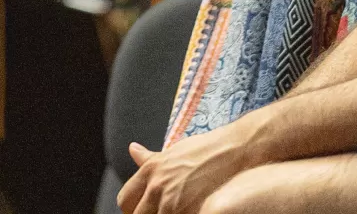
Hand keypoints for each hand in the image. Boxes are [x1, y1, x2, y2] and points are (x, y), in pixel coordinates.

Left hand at [117, 125, 259, 213]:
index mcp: (150, 170)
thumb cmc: (204, 150)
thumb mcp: (172, 151)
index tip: (141, 209)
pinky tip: (188, 213)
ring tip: (176, 211)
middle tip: (159, 212)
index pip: (125, 199)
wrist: (231, 152)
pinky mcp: (190, 212)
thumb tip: (133, 150)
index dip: (131, 208)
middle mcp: (157, 186)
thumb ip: (150, 158)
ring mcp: (173, 202)